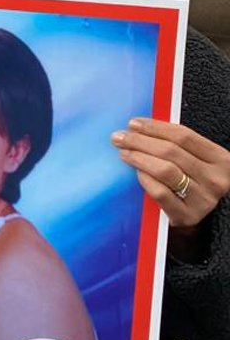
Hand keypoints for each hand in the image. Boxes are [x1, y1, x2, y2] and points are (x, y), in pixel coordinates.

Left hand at [113, 118, 229, 229]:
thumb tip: (139, 127)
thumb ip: (175, 144)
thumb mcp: (193, 160)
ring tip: (124, 153)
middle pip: (171, 151)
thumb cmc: (192, 181)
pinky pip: (160, 192)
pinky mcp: (187, 216)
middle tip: (120, 137)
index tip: (133, 124)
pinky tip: (136, 172)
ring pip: (165, 170)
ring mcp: (203, 199)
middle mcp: (216, 179)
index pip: (184, 136)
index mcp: (221, 159)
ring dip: (139, 158)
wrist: (195, 213)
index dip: (155, 127)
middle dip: (140, 141)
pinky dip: (145, 179)